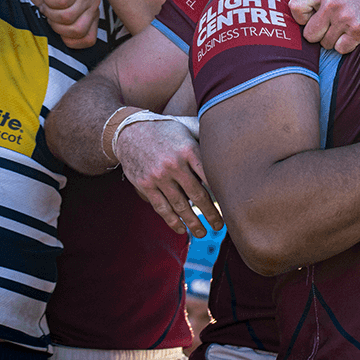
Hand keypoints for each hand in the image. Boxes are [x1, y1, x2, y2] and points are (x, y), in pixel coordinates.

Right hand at [29, 0, 100, 48]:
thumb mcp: (53, 16)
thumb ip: (65, 30)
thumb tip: (69, 42)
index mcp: (92, 15)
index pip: (88, 40)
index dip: (66, 38)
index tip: (57, 24)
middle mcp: (94, 3)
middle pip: (76, 30)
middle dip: (54, 24)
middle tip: (48, 11)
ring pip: (67, 16)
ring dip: (49, 11)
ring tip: (46, 1)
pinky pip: (62, 1)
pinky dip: (48, 0)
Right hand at [114, 118, 222, 236]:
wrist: (129, 131)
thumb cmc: (164, 129)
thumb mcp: (185, 125)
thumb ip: (205, 133)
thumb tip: (228, 136)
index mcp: (189, 149)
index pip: (210, 176)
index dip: (222, 193)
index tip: (231, 205)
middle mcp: (174, 164)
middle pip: (198, 195)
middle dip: (211, 214)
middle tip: (220, 226)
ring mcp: (159, 176)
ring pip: (180, 206)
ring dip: (193, 223)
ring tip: (203, 233)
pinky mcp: (145, 185)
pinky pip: (161, 208)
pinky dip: (172, 221)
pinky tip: (181, 229)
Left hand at [284, 0, 359, 53]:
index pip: (295, 8)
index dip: (300, 17)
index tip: (312, 17)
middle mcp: (332, 4)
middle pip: (309, 34)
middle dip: (319, 34)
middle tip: (332, 25)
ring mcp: (346, 18)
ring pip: (325, 44)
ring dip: (335, 40)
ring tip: (346, 26)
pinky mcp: (358, 30)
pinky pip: (341, 49)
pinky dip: (347, 45)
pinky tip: (355, 33)